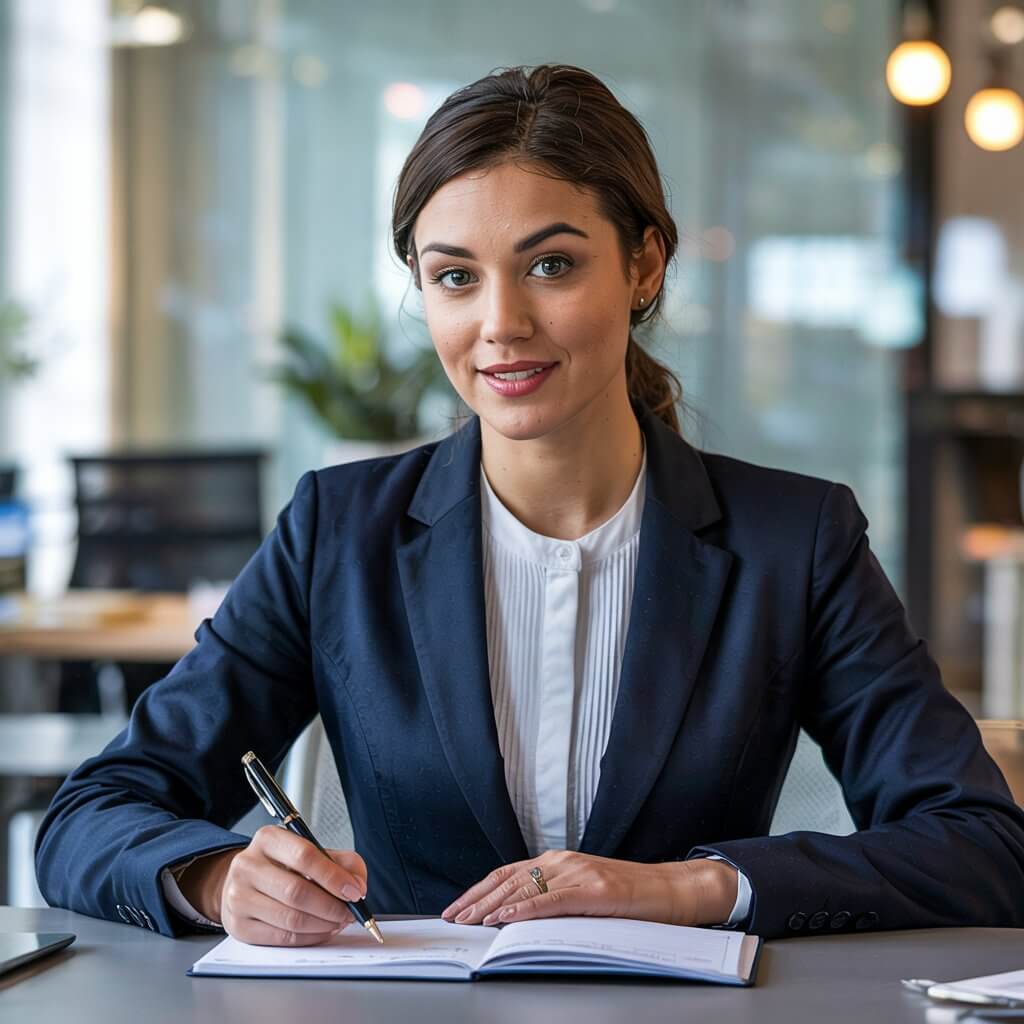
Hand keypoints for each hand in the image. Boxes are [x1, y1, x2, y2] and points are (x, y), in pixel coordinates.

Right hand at [177, 825, 367, 945]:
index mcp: (268, 839)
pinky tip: (321, 931)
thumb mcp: (312, 851)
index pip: (304, 856)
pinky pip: (282, 938)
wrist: (245, 882)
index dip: (333, 876)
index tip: (354, 892)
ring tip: (338, 922)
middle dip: (331, 907)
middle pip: (297, 892)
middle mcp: (247, 866)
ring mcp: (238, 897)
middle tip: (350, 913)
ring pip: (291, 919)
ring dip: (323, 925)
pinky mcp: (238, 926)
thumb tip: (358, 886)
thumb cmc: (283, 866)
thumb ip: (342, 862)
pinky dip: (309, 938)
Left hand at [440, 851, 737, 927]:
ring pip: (524, 888)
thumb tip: (514, 915)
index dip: (478, 890)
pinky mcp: (593, 889)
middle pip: (508, 879)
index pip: (507, 873)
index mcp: (558, 861)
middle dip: (476, 900)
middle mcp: (563, 861)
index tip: (456, 907)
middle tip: (453, 917)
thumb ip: (553, 896)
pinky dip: (524, 908)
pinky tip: (505, 916)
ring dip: (491, 906)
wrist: (669, 890)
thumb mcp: (583, 891)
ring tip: (469, 920)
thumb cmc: (628, 896)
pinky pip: (551, 900)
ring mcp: (578, 872)